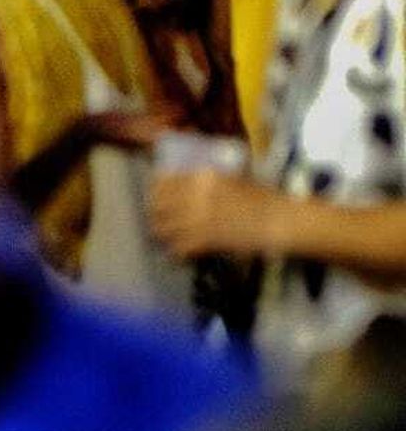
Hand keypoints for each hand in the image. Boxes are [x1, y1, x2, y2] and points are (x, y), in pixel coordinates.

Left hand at [148, 169, 282, 262]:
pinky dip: (175, 252)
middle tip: (157, 218)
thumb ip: (207, 179)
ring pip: (164, 227)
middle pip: (158, 204)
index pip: (163, 181)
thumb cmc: (260, 196)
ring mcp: (198, 218)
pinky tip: (177, 254)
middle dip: (155, 213)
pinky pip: (179, 248)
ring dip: (162, 233)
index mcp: (201, 176)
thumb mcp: (230, 177)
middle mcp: (194, 195)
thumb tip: (189, 183)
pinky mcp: (206, 241)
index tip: (156, 197)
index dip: (156, 191)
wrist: (276, 220)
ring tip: (163, 237)